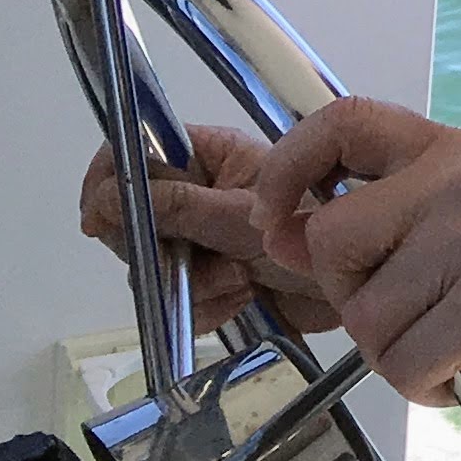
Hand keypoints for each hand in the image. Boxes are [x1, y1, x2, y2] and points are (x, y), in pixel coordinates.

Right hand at [75, 122, 340, 332]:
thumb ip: (176, 207)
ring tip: (238, 280)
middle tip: (191, 256)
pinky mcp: (213, 282)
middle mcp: (200, 195)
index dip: (109, 182)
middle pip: (132, 218)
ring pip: (152, 266)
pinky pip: (177, 299)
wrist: (360, 285)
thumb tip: (106, 197)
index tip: (100, 219)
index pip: (136, 153)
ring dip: (189, 283)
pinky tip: (240, 302)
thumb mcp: (243, 216)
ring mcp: (204, 240)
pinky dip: (204, 307)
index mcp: (209, 158)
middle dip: (156, 248)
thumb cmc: (317, 230)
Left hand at [239, 94, 460, 411]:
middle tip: (410, 309)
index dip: (290, 163)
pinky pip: (400, 365)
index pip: (347, 120)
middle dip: (350, 291)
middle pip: (332, 239)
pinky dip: (424, 386)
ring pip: (363, 317)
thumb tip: (287, 232)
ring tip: (451, 341)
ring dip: (395, 350)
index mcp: (455, 151)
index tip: (275, 215)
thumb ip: (392, 210)